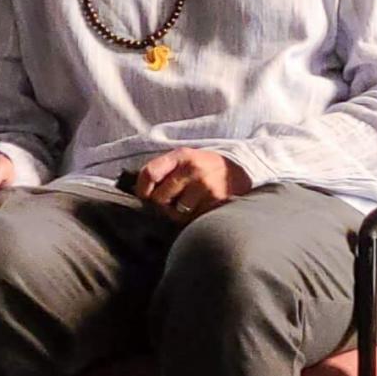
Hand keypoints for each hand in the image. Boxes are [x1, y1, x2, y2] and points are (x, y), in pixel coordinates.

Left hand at [135, 149, 251, 220]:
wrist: (240, 170)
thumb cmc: (205, 167)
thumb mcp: (185, 159)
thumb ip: (163, 170)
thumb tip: (136, 191)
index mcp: (181, 156)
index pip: (150, 173)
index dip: (142, 188)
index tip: (144, 195)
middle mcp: (193, 169)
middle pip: (159, 198)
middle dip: (162, 204)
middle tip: (172, 201)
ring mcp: (205, 186)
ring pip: (175, 212)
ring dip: (178, 214)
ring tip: (188, 204)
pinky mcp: (216, 202)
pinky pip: (192, 219)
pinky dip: (192, 218)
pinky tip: (200, 208)